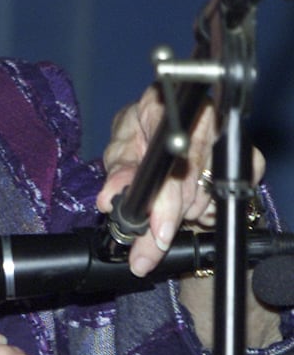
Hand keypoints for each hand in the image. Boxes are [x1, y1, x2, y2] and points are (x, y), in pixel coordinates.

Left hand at [95, 86, 264, 276]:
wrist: (155, 129)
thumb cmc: (136, 136)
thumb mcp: (118, 151)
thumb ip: (117, 175)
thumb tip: (111, 200)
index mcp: (162, 108)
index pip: (171, 158)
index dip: (166, 199)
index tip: (158, 231)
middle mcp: (200, 119)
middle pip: (192, 182)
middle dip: (169, 219)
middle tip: (150, 246)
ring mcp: (225, 138)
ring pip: (209, 195)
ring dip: (186, 214)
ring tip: (166, 211)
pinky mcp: (243, 157)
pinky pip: (229, 198)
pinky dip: (207, 211)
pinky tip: (192, 206)